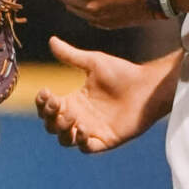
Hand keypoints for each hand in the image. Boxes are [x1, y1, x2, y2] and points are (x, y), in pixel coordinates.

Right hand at [35, 39, 157, 153]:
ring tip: (72, 116)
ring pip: (65, 140)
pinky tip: (83, 129)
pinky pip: (86, 148)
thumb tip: (51, 40)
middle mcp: (80, 117)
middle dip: (50, 117)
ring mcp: (91, 130)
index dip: (42, 103)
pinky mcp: (105, 140)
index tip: (46, 91)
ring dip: (63, 130)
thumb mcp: (93, 62)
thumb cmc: (122, 73)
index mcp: (74, 100)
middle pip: (52, 126)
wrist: (146, 86)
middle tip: (58, 104)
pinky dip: (81, 141)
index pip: (49, 107)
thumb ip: (71, 55)